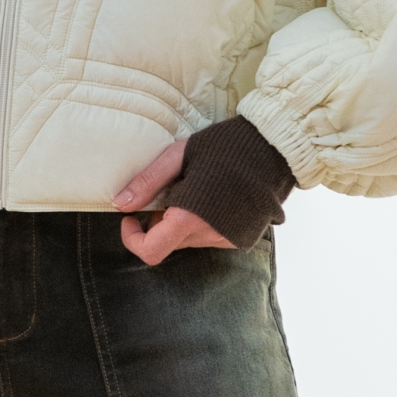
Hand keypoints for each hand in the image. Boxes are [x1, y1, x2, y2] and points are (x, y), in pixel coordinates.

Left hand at [113, 139, 236, 265]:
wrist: (276, 149)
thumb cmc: (226, 146)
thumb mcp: (180, 155)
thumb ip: (148, 182)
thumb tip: (120, 204)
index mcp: (191, 217)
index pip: (151, 250)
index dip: (133, 238)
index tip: (132, 217)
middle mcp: (210, 235)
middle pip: (169, 241)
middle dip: (160, 221)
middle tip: (172, 188)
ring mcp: (227, 239)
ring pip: (188, 238)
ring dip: (183, 220)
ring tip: (198, 188)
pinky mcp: (240, 237)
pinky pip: (209, 236)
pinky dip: (203, 221)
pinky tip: (215, 196)